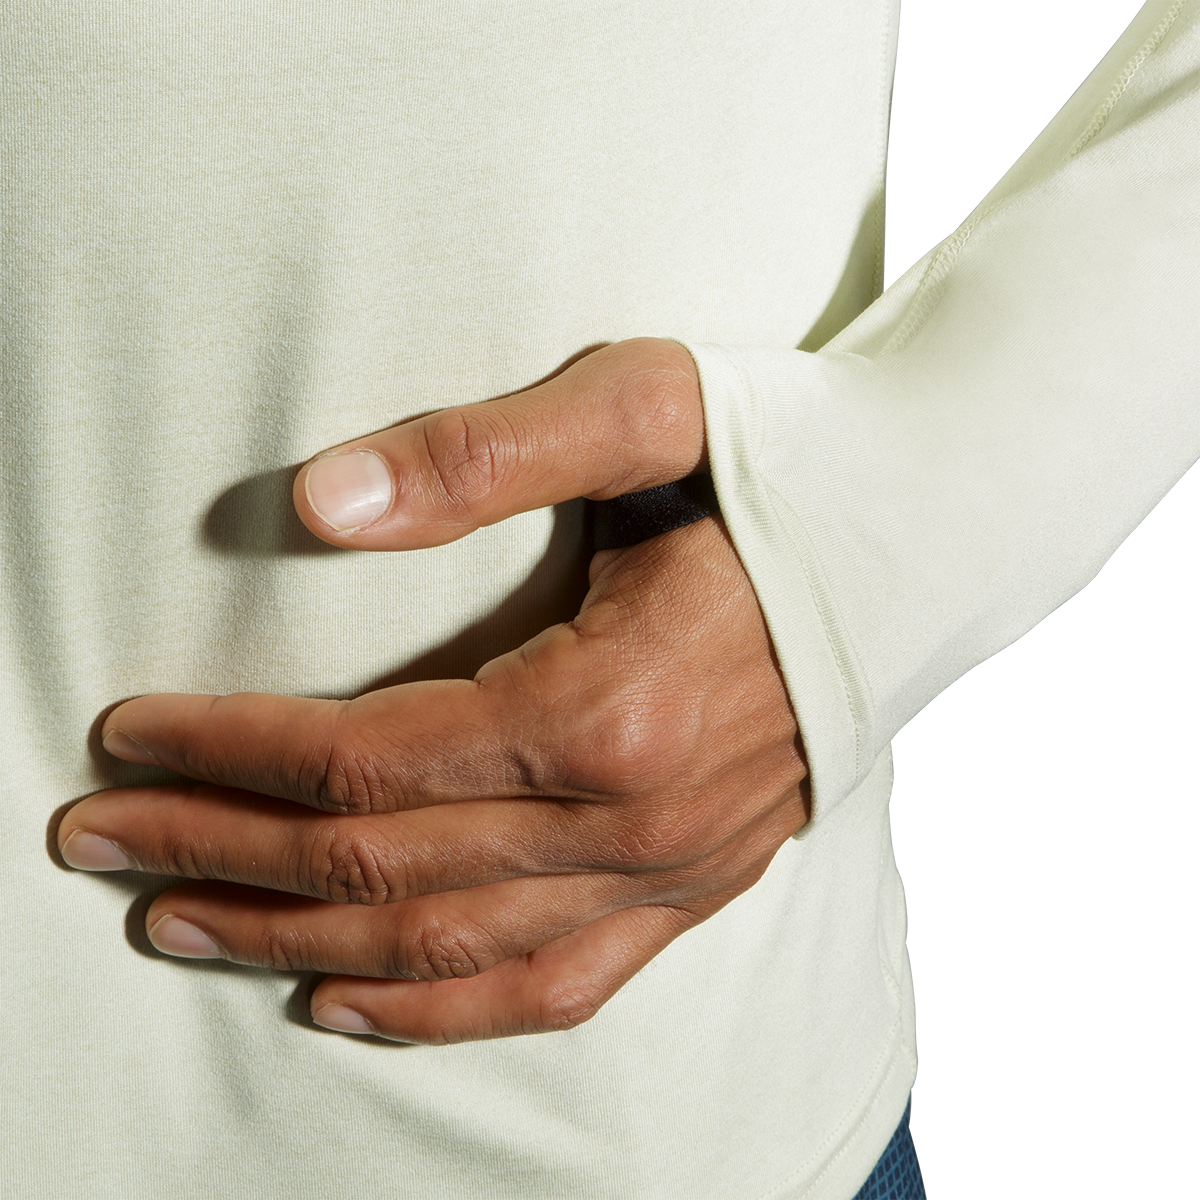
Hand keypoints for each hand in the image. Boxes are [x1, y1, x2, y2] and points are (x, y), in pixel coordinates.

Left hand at [58, 339, 809, 1043]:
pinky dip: (440, 1008)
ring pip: (445, 944)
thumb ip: (479, 454)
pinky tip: (348, 1004)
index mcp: (610, 708)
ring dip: (295, 939)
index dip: (224, 754)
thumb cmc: (786, 463)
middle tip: (95, 838)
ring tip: (177, 925)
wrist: (925, 530)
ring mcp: (671, 870)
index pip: (363, 759)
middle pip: (379, 863)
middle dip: (220, 853)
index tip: (124, 736)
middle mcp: (635, 820)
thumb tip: (315, 504)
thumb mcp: (641, 411)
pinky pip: (555, 985)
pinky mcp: (698, 885)